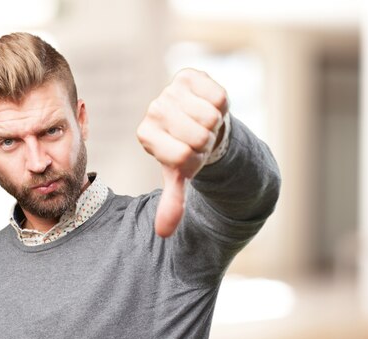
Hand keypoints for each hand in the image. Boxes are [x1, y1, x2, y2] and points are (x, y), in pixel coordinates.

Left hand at [136, 69, 228, 236]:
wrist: (200, 123)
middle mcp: (154, 110)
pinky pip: (218, 96)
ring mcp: (170, 90)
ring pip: (210, 116)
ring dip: (215, 124)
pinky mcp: (189, 75)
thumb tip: (163, 232)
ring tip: (204, 124)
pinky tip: (209, 106)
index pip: (183, 156)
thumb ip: (173, 202)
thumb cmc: (187, 151)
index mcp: (146, 136)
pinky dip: (221, 106)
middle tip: (200, 138)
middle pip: (198, 136)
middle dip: (207, 142)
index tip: (191, 154)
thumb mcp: (180, 176)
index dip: (197, 160)